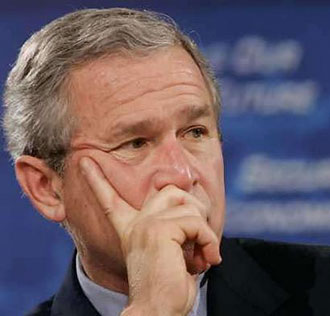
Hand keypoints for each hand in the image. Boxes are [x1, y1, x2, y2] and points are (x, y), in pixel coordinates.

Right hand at [79, 157, 220, 315]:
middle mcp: (136, 223)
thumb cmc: (169, 285)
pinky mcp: (160, 230)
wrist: (159, 311)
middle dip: (194, 208)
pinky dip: (209, 241)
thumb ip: (176, 225)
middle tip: (197, 237)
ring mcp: (146, 224)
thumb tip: (196, 201)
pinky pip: (197, 223)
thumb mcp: (172, 250)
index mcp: (132, 228)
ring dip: (205, 234)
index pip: (110, 198)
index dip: (97, 179)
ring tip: (200, 256)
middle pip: (172, 189)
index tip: (83, 161)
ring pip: (191, 207)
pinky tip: (207, 259)